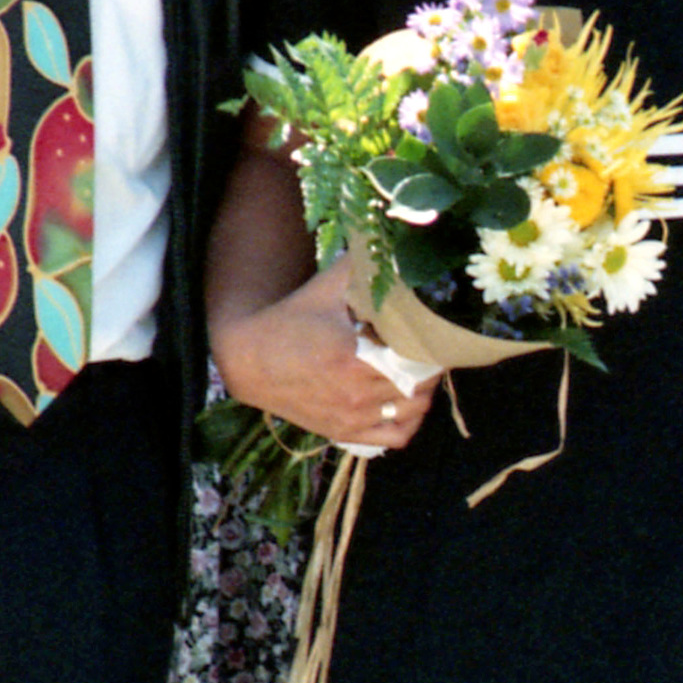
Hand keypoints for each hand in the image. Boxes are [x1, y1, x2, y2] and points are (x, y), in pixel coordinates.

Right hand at [210, 257, 435, 452]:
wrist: (249, 361)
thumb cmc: (291, 320)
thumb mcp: (326, 287)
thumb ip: (362, 266)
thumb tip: (394, 244)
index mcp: (354, 356)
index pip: (419, 355)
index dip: (433, 341)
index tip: (434, 328)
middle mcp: (356, 393)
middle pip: (421, 381)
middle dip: (431, 362)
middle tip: (430, 345)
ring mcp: (352, 417)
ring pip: (415, 409)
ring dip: (424, 389)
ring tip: (419, 369)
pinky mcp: (346, 433)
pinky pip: (397, 438)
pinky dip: (410, 422)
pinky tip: (406, 401)